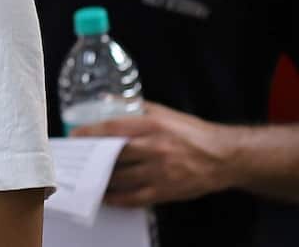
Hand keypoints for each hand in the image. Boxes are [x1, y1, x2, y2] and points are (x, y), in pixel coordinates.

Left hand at [74, 103, 234, 206]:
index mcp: (153, 125)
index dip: (91, 132)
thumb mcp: (164, 112)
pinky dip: (116, 198)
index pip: (113, 128)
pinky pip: (133, 198)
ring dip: (100, 179)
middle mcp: (154, 148)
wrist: (223, 156)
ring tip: (85, 177)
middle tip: (76, 159)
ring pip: (120, 178)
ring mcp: (159, 172)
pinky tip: (105, 196)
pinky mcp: (165, 190)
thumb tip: (107, 100)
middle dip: (91, 157)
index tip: (75, 135)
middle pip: (113, 154)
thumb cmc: (192, 132)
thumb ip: (135, 106)